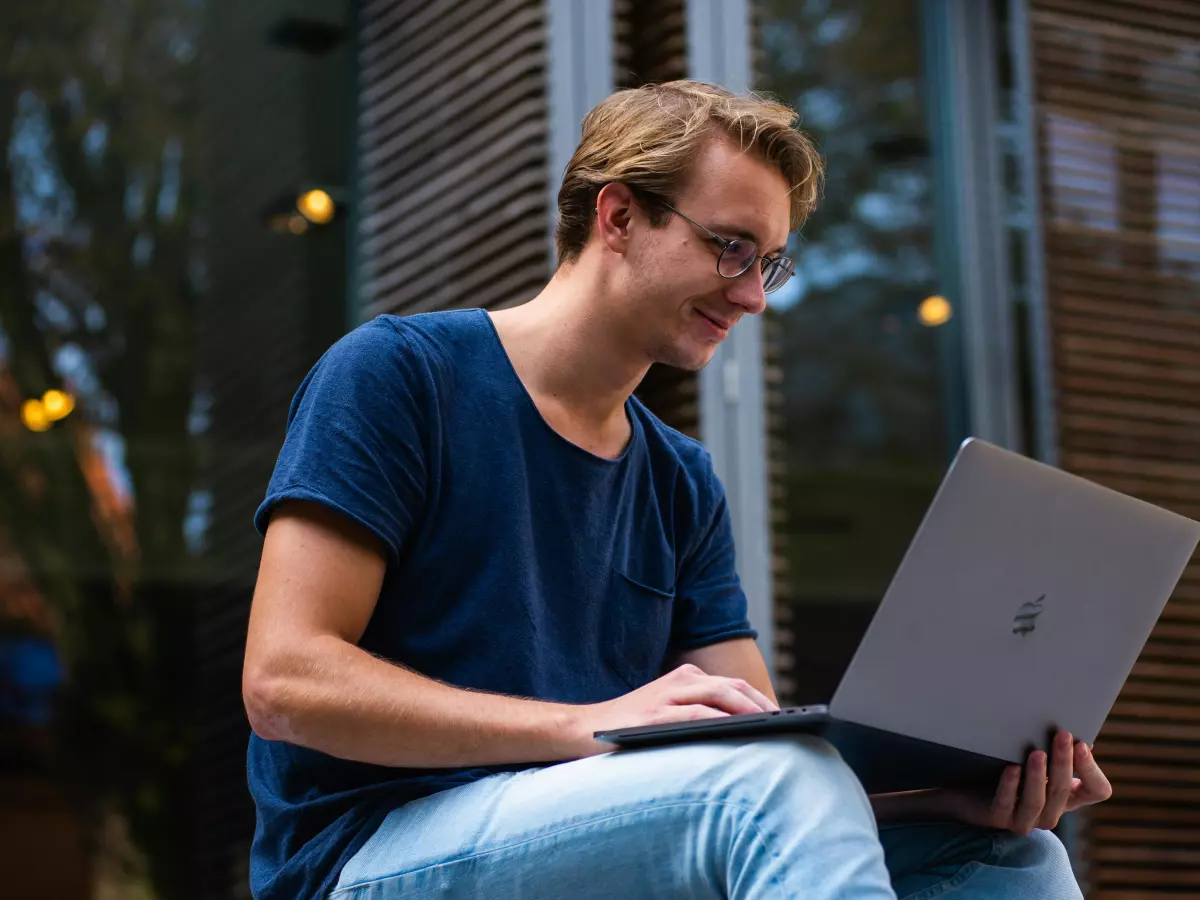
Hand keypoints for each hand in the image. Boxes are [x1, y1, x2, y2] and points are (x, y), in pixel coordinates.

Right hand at [573, 663, 777, 756]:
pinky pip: (695, 713)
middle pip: (733, 687)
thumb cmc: (630, 726)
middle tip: (785, 723)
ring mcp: (667, 696)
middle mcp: (679, 681)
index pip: (733, 686)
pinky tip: (736, 728)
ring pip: (719, 695)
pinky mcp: (655, 715)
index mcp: (685, 678)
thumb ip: (698, 712)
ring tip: (770, 725)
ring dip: (748, 709)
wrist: (583, 728)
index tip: (783, 718)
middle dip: (762, 704)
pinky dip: (719, 719)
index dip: (760, 701)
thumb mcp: (668, 712)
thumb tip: (741, 730)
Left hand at [937, 731, 1112, 834]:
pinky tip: (1011, 768)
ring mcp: (1024, 819)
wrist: (964, 790)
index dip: (1092, 769)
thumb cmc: (1005, 768)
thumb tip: (1077, 730)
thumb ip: (1054, 750)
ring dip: (1038, 776)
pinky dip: (1009, 787)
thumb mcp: (1035, 759)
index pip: (1097, 790)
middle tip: (1062, 735)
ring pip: (1037, 801)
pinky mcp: (997, 819)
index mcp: (1066, 796)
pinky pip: (1006, 805)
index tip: (1082, 742)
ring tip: (1037, 752)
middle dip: (1064, 761)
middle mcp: (1050, 812)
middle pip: (1063, 791)